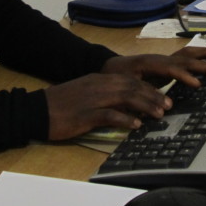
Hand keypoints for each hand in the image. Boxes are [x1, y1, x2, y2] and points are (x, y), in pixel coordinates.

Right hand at [43, 73, 171, 140]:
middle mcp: (99, 85)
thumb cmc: (60, 105)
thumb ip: (104, 96)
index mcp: (99, 80)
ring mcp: (92, 99)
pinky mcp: (86, 114)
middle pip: (132, 86)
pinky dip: (125, 119)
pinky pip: (110, 115)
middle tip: (168, 105)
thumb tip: (125, 106)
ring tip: (160, 114)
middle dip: (153, 96)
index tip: (163, 97)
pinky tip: (136, 125)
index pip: (130, 80)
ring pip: (126, 97)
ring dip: (145, 105)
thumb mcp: (85, 94)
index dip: (149, 88)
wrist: (36, 110)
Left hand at [100, 45, 205, 87]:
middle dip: (205, 65)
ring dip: (205, 53)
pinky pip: (185, 57)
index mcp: (149, 64)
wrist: (110, 67)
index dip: (185, 77)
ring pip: (187, 54)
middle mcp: (160, 59)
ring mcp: (164, 60)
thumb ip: (140, 94)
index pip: (171, 70)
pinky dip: (198, 55)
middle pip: (185, 59)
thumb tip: (158, 105)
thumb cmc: (116, 77)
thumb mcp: (124, 88)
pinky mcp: (167, 63)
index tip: (198, 86)